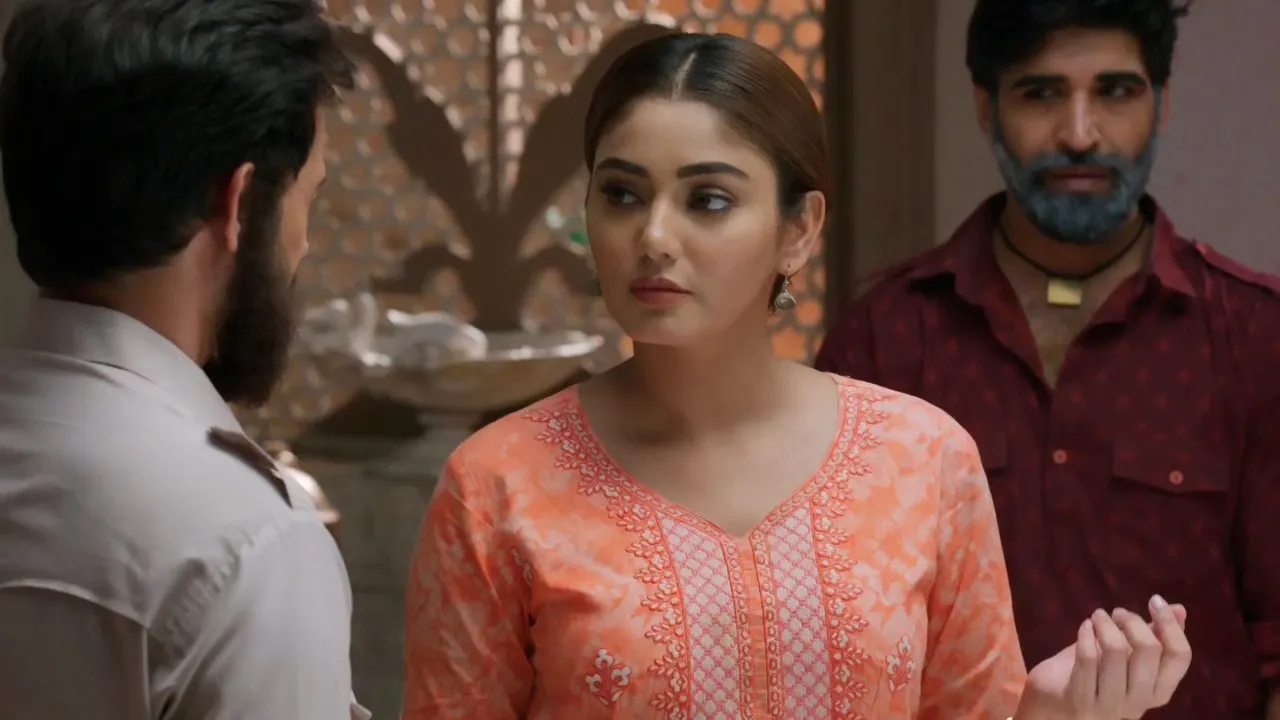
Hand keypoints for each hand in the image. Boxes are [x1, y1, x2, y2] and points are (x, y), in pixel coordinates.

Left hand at [1022, 595, 1190, 718]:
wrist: (1053, 703)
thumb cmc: (1095, 675)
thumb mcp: (1127, 654)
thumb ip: (1154, 636)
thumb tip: (1179, 609)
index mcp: (1158, 692)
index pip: (1180, 657)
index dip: (1170, 624)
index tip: (1155, 601)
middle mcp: (1139, 703)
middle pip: (1149, 649)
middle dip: (1132, 620)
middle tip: (1116, 612)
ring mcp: (1110, 706)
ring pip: (1116, 650)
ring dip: (1105, 624)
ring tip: (1097, 616)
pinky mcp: (1080, 701)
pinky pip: (1087, 658)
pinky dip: (1086, 634)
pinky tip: (1084, 626)